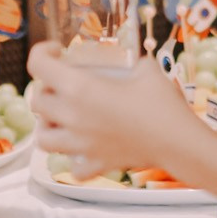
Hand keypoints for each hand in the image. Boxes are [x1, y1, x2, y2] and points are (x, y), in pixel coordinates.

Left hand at [27, 40, 214, 181]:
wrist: (179, 142)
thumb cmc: (163, 104)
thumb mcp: (147, 69)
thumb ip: (134, 62)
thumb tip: (134, 61)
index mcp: (79, 88)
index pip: (38, 65)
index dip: (40, 52)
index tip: (55, 50)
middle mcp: (72, 116)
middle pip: (37, 101)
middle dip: (46, 89)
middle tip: (63, 85)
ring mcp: (80, 144)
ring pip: (43, 138)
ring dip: (48, 125)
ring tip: (63, 119)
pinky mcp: (94, 164)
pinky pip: (72, 167)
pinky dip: (74, 159)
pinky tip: (85, 149)